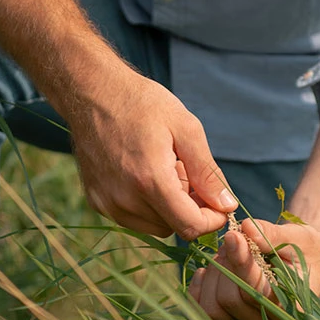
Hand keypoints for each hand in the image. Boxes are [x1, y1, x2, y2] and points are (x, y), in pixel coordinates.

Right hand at [68, 71, 236, 239]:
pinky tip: (144, 173)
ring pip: (154, 226)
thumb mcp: (186, 129)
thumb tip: (227, 205)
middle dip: (190, 208)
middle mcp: (125, 199)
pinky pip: (133, 218)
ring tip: (164, 170)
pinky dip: (146, 205)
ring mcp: (107, 203)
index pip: (190, 226)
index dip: (212, 219)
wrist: (91, 92)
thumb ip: (208, 172)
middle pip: (174, 227)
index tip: (218, 202)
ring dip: (168, 207)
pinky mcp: (97, 202)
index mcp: (150, 180)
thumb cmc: (142, 104)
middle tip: (186, 171)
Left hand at [188, 219, 319, 319]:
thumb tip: (246, 228)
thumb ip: (272, 235)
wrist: (308, 263)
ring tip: (224, 255)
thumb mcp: (297, 238)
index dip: (241, 262)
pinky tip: (206, 270)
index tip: (232, 235)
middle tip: (232, 240)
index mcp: (292, 306)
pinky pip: (203, 312)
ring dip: (213, 277)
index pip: (257, 291)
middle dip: (226, 266)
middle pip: (230, 301)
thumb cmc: (306, 249)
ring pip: (212, 310)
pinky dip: (199, 289)